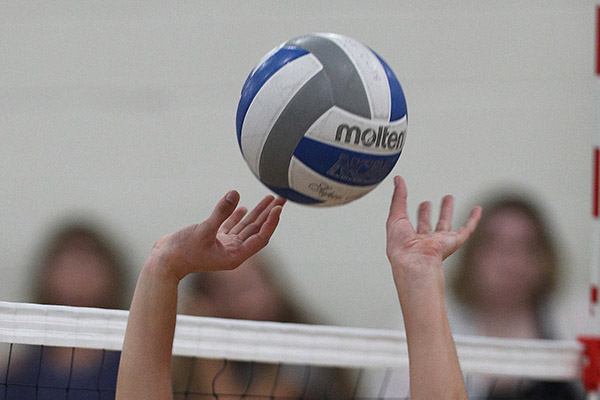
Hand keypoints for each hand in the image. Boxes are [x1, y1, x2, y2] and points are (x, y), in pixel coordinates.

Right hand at [152, 191, 284, 279]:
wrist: (162, 262)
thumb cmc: (182, 251)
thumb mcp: (203, 230)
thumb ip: (220, 212)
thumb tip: (235, 194)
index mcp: (235, 256)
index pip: (260, 238)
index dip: (271, 223)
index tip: (278, 208)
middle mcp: (233, 252)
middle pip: (257, 231)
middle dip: (269, 214)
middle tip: (281, 198)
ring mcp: (224, 246)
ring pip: (245, 227)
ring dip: (257, 213)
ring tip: (269, 198)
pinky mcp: (214, 241)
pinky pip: (231, 227)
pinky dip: (238, 217)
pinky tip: (244, 207)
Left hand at [386, 176, 480, 273]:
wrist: (415, 263)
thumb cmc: (401, 247)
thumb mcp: (396, 217)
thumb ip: (398, 198)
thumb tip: (398, 179)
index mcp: (409, 238)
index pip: (411, 222)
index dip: (410, 213)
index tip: (411, 199)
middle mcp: (424, 241)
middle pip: (427, 225)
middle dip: (427, 213)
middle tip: (427, 202)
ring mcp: (439, 242)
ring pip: (445, 225)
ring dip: (446, 211)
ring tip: (448, 197)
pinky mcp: (453, 243)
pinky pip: (466, 230)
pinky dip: (473, 220)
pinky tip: (477, 210)